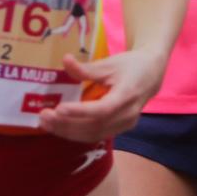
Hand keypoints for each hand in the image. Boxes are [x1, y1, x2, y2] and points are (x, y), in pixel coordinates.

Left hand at [35, 50, 163, 142]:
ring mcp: (124, 125)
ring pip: (94, 134)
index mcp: (127, 95)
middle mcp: (127, 115)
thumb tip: (65, 60)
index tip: (59, 109)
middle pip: (95, 126)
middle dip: (67, 124)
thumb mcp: (110, 63)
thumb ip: (87, 68)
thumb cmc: (131, 65)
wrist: (152, 74)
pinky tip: (60, 127)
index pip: (102, 110)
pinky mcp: (119, 128)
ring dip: (68, 131)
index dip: (80, 112)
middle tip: (44, 116)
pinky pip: (96, 135)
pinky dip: (76, 133)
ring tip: (46, 123)